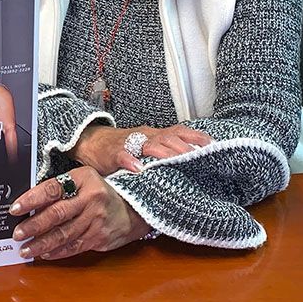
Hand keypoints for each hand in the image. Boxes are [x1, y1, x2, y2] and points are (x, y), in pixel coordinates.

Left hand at [8, 167, 148, 259]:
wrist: (133, 208)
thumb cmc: (100, 191)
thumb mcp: (82, 179)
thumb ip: (60, 187)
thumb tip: (31, 202)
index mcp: (83, 179)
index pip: (52, 189)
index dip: (32, 199)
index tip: (15, 208)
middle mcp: (90, 199)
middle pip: (57, 214)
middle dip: (34, 225)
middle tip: (18, 233)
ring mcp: (96, 220)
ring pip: (64, 234)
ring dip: (42, 243)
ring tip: (26, 249)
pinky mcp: (99, 238)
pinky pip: (74, 247)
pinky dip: (57, 252)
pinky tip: (44, 254)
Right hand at [70, 124, 211, 174]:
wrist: (91, 141)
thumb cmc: (122, 147)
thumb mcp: (146, 147)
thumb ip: (164, 153)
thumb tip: (190, 164)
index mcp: (154, 134)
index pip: (178, 132)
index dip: (194, 137)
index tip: (211, 144)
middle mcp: (144, 136)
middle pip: (167, 138)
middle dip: (183, 146)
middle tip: (197, 155)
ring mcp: (129, 143)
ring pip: (148, 144)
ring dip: (162, 152)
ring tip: (174, 160)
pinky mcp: (113, 153)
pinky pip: (122, 155)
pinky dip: (131, 161)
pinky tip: (138, 169)